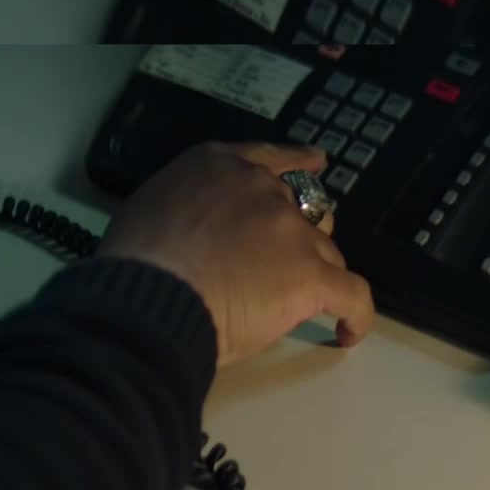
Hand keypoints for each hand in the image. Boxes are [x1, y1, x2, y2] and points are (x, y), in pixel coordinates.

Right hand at [95, 141, 375, 364]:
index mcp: (219, 168)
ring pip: (325, 253)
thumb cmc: (134, 258)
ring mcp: (291, 233)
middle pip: (302, 209)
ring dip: (315, 274)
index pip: (269, 158)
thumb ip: (184, 208)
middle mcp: (262, 191)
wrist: (152, 292)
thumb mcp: (150, 207)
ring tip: (297, 306)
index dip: (297, 161)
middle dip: (301, 231)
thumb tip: (191, 234)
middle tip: (290, 260)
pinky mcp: (311, 276)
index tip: (316, 163)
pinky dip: (355, 315)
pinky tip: (347, 331)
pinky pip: (352, 295)